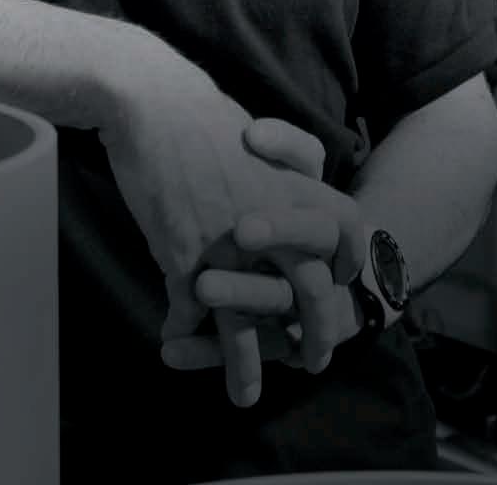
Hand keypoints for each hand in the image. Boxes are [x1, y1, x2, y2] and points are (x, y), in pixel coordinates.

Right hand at [98, 60, 362, 406]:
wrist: (149, 99)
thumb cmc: (198, 113)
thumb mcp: (255, 137)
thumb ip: (277, 174)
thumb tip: (280, 205)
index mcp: (291, 186)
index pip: (345, 229)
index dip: (347, 262)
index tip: (338, 283)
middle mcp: (267, 218)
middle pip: (308, 287)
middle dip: (314, 333)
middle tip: (313, 361)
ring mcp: (224, 240)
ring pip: (245, 318)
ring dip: (246, 363)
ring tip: (245, 396)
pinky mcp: (181, 252)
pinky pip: (189, 309)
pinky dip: (183, 332)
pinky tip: (175, 341)